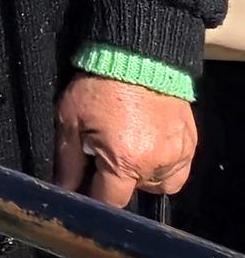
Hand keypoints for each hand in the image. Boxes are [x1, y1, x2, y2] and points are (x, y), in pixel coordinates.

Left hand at [56, 73, 198, 204]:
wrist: (138, 56)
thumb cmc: (98, 87)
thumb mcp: (70, 121)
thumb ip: (68, 161)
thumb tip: (64, 189)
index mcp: (126, 162)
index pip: (111, 201)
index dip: (94, 198)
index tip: (85, 187)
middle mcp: (157, 165)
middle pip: (136, 192)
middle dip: (117, 181)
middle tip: (104, 157)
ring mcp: (179, 155)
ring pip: (160, 183)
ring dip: (143, 175)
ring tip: (128, 151)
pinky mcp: (191, 142)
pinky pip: (178, 167)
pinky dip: (163, 163)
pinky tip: (147, 144)